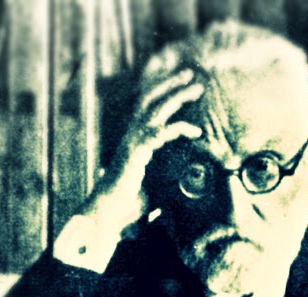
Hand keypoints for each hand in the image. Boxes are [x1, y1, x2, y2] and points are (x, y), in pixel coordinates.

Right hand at [85, 69, 203, 230]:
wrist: (111, 212)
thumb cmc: (130, 201)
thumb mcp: (153, 183)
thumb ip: (166, 174)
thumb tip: (187, 177)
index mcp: (134, 138)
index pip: (148, 107)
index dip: (163, 92)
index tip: (181, 82)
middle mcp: (131, 134)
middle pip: (151, 100)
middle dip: (171, 84)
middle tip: (191, 74)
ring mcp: (133, 141)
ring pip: (156, 109)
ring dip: (177, 96)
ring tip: (196, 88)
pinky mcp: (136, 152)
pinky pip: (160, 133)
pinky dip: (179, 129)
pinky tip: (196, 131)